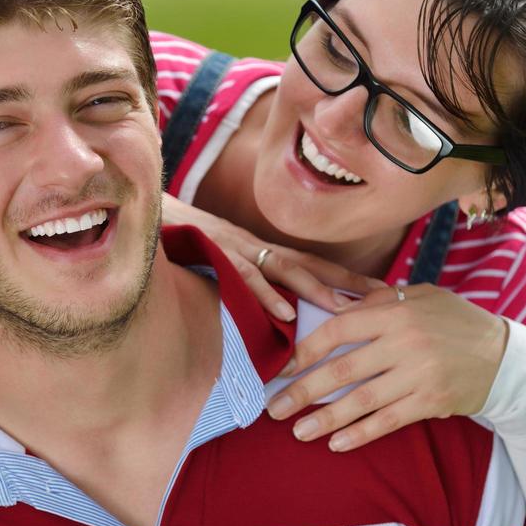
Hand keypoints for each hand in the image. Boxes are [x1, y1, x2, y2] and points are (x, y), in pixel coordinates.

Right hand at [161, 193, 381, 320]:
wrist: (141, 210)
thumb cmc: (179, 241)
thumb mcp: (216, 262)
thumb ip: (241, 282)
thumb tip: (269, 315)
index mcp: (259, 248)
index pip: (311, 262)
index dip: (346, 277)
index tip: (381, 293)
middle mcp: (255, 244)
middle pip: (310, 264)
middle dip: (347, 282)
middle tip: (384, 301)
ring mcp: (235, 245)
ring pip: (283, 267)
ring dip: (315, 289)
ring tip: (344, 310)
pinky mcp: (212, 251)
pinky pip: (242, 274)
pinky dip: (264, 295)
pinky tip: (284, 314)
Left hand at [264, 284, 508, 450]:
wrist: (505, 357)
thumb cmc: (455, 322)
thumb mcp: (422, 297)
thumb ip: (380, 300)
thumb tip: (335, 303)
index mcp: (397, 312)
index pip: (339, 328)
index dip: (306, 348)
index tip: (282, 367)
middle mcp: (405, 342)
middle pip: (342, 369)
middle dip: (303, 390)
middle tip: (274, 407)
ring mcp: (419, 374)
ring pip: (362, 400)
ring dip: (326, 419)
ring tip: (298, 432)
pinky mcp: (431, 402)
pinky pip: (388, 421)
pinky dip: (361, 434)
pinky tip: (337, 444)